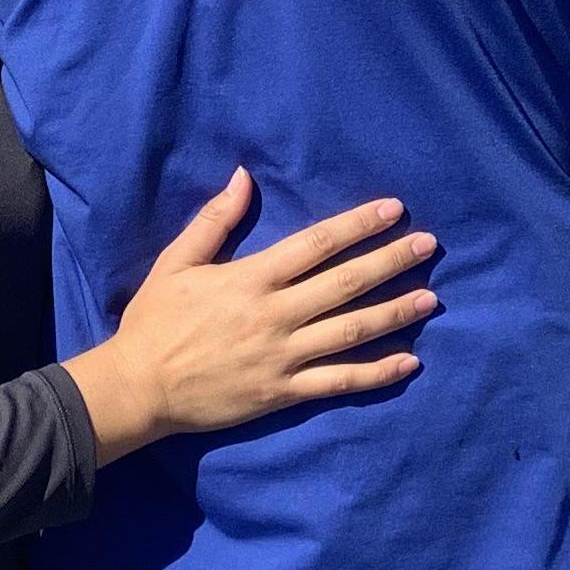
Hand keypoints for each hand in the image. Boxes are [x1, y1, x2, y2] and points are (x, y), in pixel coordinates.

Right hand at [65, 171, 440, 464]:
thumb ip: (215, 220)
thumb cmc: (156, 321)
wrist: (139, 387)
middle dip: (391, 262)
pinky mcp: (283, 393)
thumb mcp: (178, 262)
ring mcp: (283, 356)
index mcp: (252, 278)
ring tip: (431, 299)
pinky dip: (377, 373)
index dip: (359, 224)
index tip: (394, 209)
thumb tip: (244, 176)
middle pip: (346, 283)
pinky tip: (409, 362)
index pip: (318, 243)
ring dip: (395, 313)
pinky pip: (339, 382)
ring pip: (351, 331)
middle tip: (429, 246)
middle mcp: (275, 315)